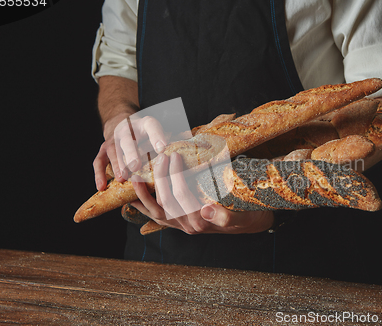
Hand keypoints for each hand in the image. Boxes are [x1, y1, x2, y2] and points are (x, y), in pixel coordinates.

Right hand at [93, 113, 167, 190]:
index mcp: (144, 124)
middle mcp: (126, 130)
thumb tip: (184, 153)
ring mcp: (113, 139)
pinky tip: (101, 186)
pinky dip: (99, 174)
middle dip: (131, 152)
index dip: (156, 136)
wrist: (124, 124)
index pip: (151, 125)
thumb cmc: (147, 134)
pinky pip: (99, 161)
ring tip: (122, 178)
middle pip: (128, 140)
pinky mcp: (103, 150)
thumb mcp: (158, 132)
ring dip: (117, 164)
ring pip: (113, 151)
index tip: (163, 148)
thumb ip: (168, 140)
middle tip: (136, 165)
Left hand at [130, 152, 273, 233]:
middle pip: (165, 201)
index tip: (175, 155)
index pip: (183, 195)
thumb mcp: (244, 216)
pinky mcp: (176, 224)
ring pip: (154, 210)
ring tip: (135, 175)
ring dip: (143, 193)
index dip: (175, 175)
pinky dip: (142, 205)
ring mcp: (180, 225)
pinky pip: (154, 216)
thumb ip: (225, 217)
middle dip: (160, 177)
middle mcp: (188, 225)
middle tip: (161, 156)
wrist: (250, 223)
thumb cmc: (248, 214)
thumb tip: (207, 210)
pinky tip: (131, 196)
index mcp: (202, 220)